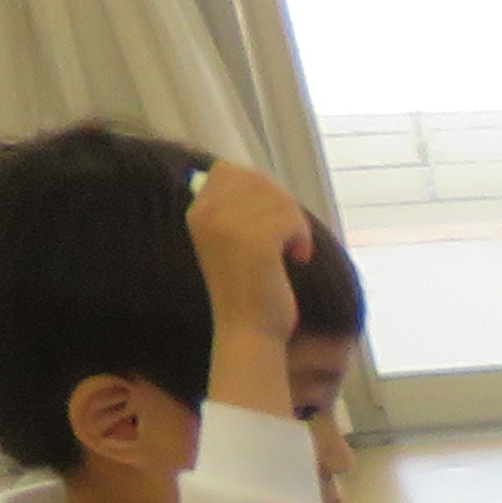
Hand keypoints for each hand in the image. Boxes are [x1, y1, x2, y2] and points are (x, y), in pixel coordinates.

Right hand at [187, 161, 317, 348]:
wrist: (247, 331)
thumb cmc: (247, 290)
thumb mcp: (232, 242)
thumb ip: (238, 210)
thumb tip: (262, 181)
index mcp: (198, 212)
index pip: (228, 170)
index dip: (259, 188)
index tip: (271, 219)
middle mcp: (207, 214)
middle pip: (256, 180)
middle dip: (282, 205)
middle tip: (290, 236)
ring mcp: (228, 226)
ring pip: (278, 199)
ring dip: (296, 224)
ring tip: (294, 250)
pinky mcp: (255, 242)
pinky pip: (291, 219)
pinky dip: (303, 238)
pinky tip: (298, 258)